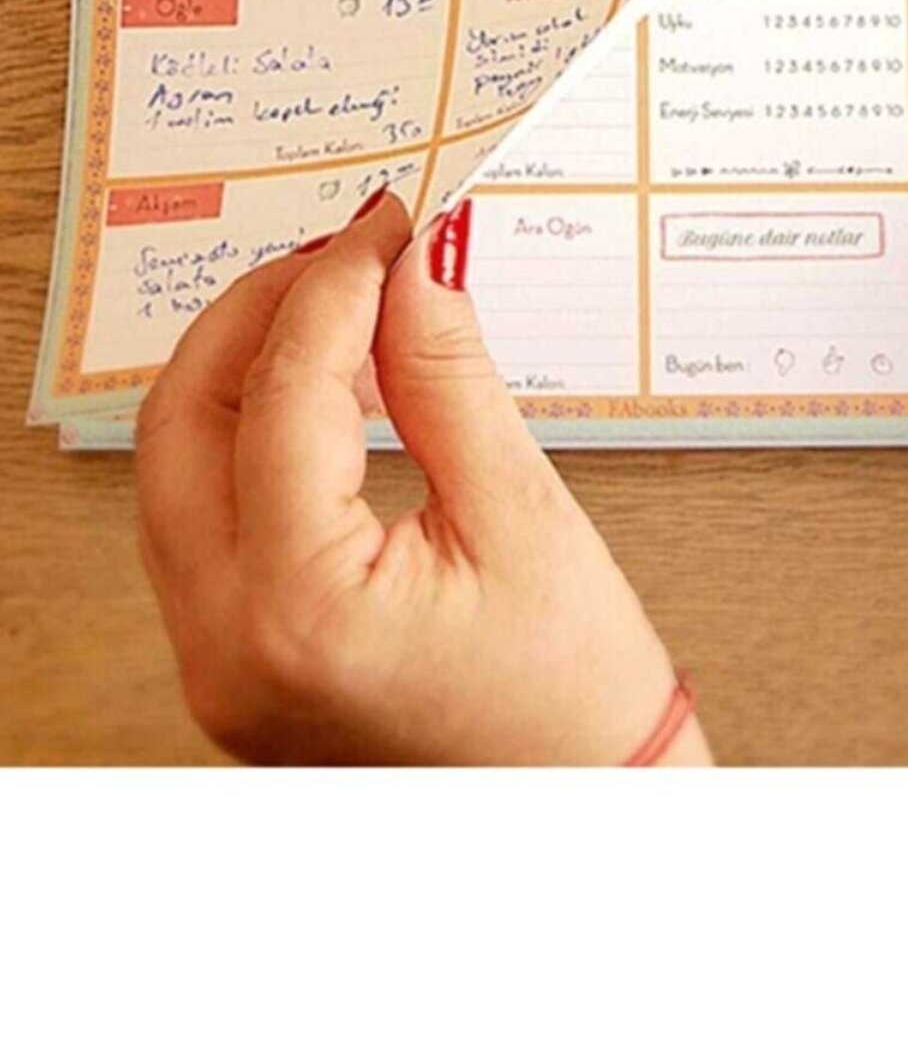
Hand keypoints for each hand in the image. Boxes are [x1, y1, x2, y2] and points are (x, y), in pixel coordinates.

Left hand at [137, 190, 709, 764]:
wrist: (589, 820)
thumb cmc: (572, 705)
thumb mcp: (522, 516)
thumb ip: (448, 375)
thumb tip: (416, 265)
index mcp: (301, 613)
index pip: (283, 394)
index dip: (336, 286)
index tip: (389, 227)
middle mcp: (226, 647)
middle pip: (182, 422)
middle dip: (260, 315)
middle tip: (352, 255)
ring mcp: (214, 664)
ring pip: (178, 467)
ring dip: (250, 371)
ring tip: (352, 315)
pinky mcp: (229, 662)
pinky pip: (204, 517)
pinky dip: (252, 437)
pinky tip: (329, 395)